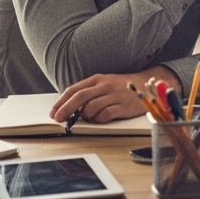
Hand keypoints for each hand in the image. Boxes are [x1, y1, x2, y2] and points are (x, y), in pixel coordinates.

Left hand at [50, 71, 171, 123]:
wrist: (146, 85)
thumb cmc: (121, 87)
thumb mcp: (104, 84)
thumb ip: (89, 93)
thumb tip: (68, 107)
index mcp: (97, 79)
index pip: (74, 90)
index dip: (61, 102)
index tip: (53, 113)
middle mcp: (105, 85)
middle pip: (80, 97)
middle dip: (65, 109)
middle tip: (58, 119)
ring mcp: (114, 95)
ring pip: (91, 108)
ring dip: (86, 116)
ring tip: (91, 117)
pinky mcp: (123, 106)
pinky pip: (105, 115)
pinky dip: (99, 119)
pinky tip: (102, 118)